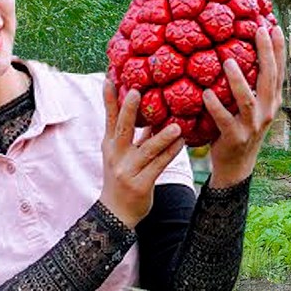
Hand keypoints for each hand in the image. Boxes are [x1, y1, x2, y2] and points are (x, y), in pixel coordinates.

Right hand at [99, 81, 184, 225]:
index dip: (109, 99)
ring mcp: (128, 170)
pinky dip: (171, 152)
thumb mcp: (121, 155)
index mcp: (110, 145)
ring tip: (176, 124)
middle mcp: (116, 155)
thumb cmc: (122, 179)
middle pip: (123, 128)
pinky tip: (182, 143)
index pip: (109, 118)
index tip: (110, 78)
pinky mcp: (141, 184)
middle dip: (128, 109)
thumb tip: (152, 114)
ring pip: (147, 149)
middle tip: (136, 90)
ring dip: (162, 136)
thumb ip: (135, 136)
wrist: (115, 213)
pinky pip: (159, 165)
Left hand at [206, 25, 285, 187]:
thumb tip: (239, 51)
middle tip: (259, 30)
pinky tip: (206, 94)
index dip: (279, 50)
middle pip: (269, 79)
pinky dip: (215, 106)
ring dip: (238, 80)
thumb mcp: (253, 107)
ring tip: (228, 61)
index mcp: (272, 101)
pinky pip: (224, 120)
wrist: (237, 165)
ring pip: (247, 100)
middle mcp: (266, 111)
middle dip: (267, 53)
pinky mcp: (235, 137)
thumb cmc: (240, 128)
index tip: (274, 26)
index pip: (279, 71)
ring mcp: (252, 125)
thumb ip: (250, 84)